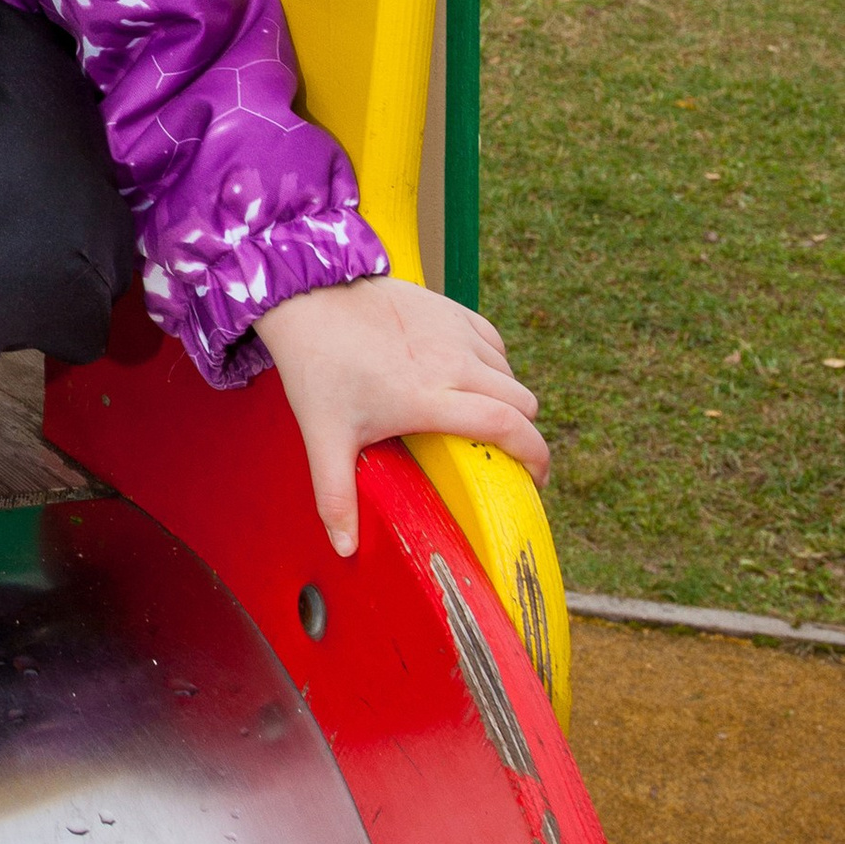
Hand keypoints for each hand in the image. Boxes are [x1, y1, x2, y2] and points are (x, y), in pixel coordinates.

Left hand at [257, 276, 548, 558]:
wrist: (307, 295)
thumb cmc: (317, 366)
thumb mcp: (323, 436)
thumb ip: (335, 496)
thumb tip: (345, 548)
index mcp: (428, 398)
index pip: (506, 425)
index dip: (536, 455)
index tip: (536, 479)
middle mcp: (452, 363)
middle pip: (521, 401)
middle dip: (521, 433)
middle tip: (501, 453)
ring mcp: (454, 332)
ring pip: (510, 372)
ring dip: (506, 398)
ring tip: (477, 417)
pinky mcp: (450, 309)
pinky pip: (494, 342)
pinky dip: (493, 364)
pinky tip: (469, 378)